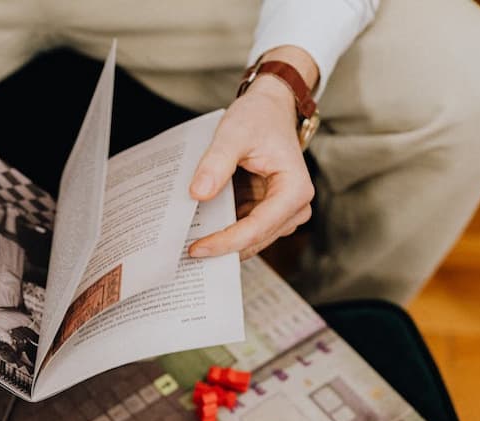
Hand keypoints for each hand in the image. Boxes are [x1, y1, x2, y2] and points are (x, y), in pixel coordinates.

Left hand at [188, 48, 317, 259]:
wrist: (269, 109)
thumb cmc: (259, 117)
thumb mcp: (234, 133)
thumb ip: (216, 163)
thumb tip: (198, 194)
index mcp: (295, 190)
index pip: (256, 228)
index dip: (225, 242)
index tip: (196, 248)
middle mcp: (295, 207)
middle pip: (254, 240)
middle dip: (221, 248)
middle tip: (183, 252)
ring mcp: (283, 213)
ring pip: (250, 241)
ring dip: (221, 243)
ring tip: (187, 243)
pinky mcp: (269, 212)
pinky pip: (245, 230)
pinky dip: (223, 232)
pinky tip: (199, 231)